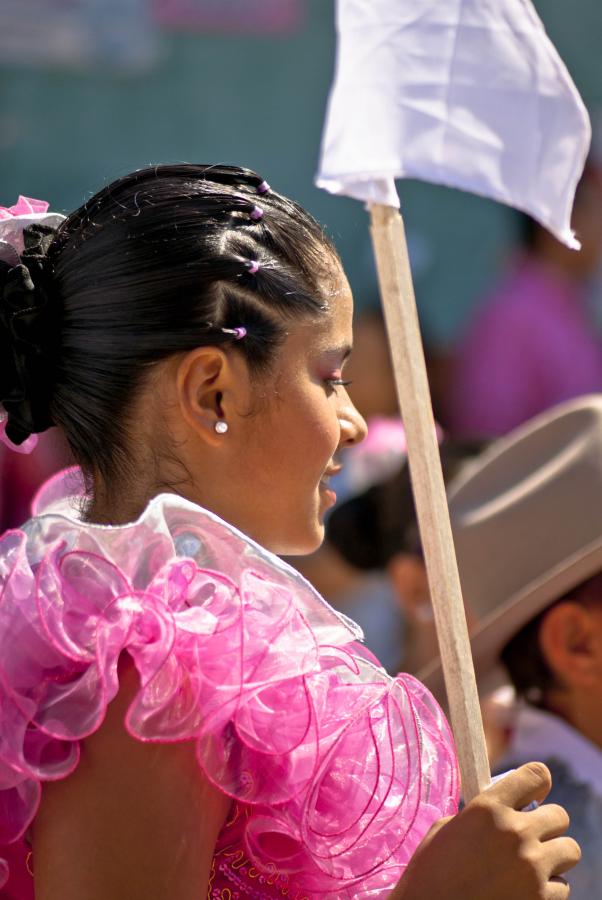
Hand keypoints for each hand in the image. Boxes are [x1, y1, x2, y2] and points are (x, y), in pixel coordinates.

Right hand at [391, 762, 579, 899]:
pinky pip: (563, 886)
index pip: (536, 775)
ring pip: (570, 850)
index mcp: (489, 807)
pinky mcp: (541, 899)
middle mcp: (515, 832)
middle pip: (560, 815)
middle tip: (530, 836)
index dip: (538, 783)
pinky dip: (550, 888)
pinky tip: (526, 890)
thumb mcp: (446, 829)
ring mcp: (532, 867)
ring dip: (554, 856)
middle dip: (547, 824)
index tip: (535, 794)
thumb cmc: (429, 873)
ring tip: (533, 865)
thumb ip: (480, 815)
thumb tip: (502, 812)